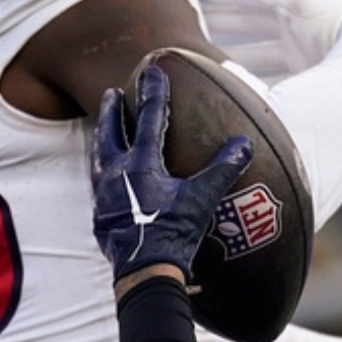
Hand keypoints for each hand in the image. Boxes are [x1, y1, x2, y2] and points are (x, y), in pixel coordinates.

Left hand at [91, 65, 252, 280]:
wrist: (143, 271)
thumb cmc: (173, 233)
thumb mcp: (202, 198)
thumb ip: (223, 169)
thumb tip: (244, 143)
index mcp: (140, 163)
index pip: (147, 118)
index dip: (153, 93)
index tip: (152, 70)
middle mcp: (115, 173)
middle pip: (109, 132)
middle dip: (111, 110)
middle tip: (110, 93)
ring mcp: (102, 195)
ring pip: (99, 156)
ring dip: (103, 138)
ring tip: (104, 130)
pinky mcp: (99, 215)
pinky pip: (97, 183)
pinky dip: (102, 170)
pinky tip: (106, 176)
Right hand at [195, 0, 341, 82]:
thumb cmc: (340, 18)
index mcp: (296, 4)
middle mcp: (298, 30)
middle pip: (251, 23)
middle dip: (222, 20)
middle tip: (192, 18)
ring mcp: (300, 57)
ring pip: (255, 52)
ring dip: (229, 51)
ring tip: (201, 51)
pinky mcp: (302, 83)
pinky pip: (267, 79)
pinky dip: (247, 78)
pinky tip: (226, 80)